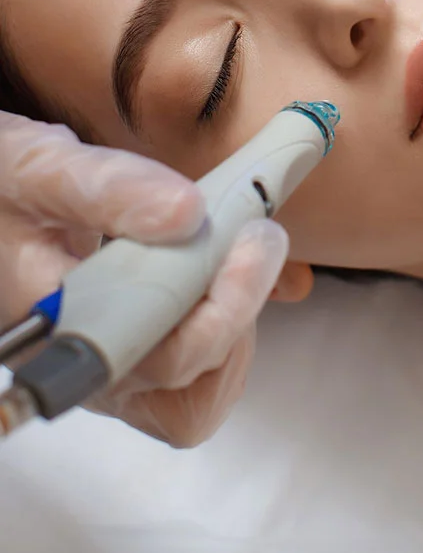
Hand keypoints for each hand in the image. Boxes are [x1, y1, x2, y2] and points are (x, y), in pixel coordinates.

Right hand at [0, 112, 288, 446]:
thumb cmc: (4, 194)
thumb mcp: (40, 171)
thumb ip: (109, 189)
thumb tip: (187, 214)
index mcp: (62, 335)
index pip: (160, 362)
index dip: (220, 313)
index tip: (246, 239)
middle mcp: (94, 368)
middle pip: (190, 391)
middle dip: (242, 306)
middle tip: (257, 234)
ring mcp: (121, 366)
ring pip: (203, 389)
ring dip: (241, 317)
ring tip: (242, 247)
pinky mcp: (143, 347)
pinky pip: (207, 367)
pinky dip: (238, 314)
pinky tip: (242, 263)